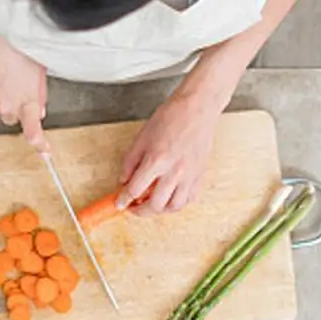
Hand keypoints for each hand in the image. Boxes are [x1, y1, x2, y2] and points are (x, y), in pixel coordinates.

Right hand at [0, 10, 48, 150]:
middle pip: (14, 114)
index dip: (40, 144)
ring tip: (9, 67)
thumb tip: (38, 108)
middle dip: (19, 105)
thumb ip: (39, 94)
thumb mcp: (39, 69)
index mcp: (25, 101)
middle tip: (24, 84)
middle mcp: (5, 104)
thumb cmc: (14, 44)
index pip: (33, 131)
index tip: (45, 151)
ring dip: (5, 90)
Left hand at [118, 87, 222, 213]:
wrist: (197, 109)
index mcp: (157, 160)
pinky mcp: (200, 175)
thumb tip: (124, 180)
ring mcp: (190, 176)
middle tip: (134, 207)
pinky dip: (177, 203)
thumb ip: (131, 162)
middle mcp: (174, 172)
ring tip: (151, 204)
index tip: (119, 204)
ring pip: (174, 207)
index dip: (124, 200)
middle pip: (155, 205)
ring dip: (159, 210)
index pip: (135, 190)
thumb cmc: (171, 117)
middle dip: (140, 211)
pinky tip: (169, 197)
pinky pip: (189, 199)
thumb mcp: (142, 137)